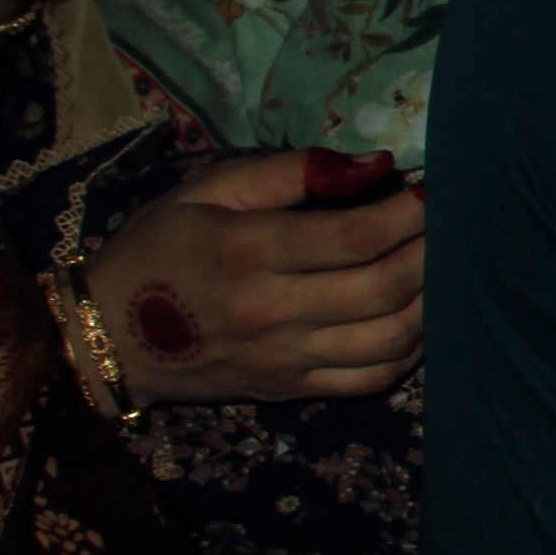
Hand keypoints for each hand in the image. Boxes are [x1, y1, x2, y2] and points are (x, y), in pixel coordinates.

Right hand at [80, 147, 424, 404]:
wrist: (108, 338)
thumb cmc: (160, 249)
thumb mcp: (207, 190)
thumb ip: (290, 171)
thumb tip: (376, 164)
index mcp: (249, 253)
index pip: (356, 235)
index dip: (409, 211)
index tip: (429, 188)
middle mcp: (272, 312)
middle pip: (384, 288)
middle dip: (432, 252)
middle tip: (448, 225)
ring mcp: (285, 359)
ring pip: (390, 339)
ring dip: (432, 301)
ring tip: (440, 267)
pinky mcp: (291, 390)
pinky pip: (372, 379)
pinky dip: (411, 350)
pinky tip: (418, 317)